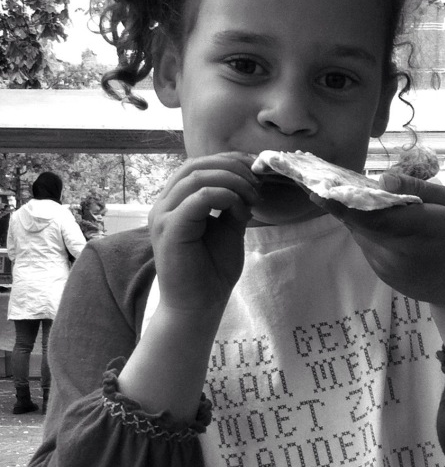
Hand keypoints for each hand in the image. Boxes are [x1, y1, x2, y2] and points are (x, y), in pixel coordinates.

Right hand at [147, 153, 255, 315]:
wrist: (200, 305)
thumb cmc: (212, 270)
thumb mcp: (229, 229)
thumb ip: (234, 204)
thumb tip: (249, 184)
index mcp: (176, 201)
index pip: (198, 165)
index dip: (229, 161)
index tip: (257, 169)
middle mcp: (164, 204)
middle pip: (195, 164)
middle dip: (232, 167)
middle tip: (258, 182)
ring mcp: (163, 215)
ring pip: (197, 177)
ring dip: (232, 181)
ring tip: (253, 197)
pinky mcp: (170, 230)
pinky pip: (198, 198)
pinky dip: (224, 196)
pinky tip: (239, 209)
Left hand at [316, 172, 444, 312]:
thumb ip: (418, 189)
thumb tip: (382, 178)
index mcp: (418, 229)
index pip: (372, 217)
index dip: (343, 203)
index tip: (319, 188)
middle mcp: (396, 252)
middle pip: (359, 223)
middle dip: (340, 201)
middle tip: (321, 178)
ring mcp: (385, 267)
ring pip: (360, 232)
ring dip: (355, 214)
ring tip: (352, 193)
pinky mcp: (381, 273)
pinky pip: (367, 243)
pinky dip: (367, 229)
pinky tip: (379, 219)